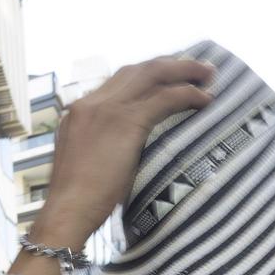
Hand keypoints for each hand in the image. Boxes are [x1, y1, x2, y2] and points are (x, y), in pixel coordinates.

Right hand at [33, 56, 217, 247]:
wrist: (66, 210)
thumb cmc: (75, 200)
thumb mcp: (84, 162)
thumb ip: (100, 145)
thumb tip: (122, 150)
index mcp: (79, 110)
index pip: (117, 80)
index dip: (146, 74)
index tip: (168, 76)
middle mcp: (92, 102)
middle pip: (137, 69)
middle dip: (169, 64)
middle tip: (195, 68)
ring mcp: (108, 109)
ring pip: (153, 74)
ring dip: (184, 71)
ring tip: (208, 74)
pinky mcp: (127, 122)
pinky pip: (165, 98)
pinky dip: (188, 94)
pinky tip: (205, 99)